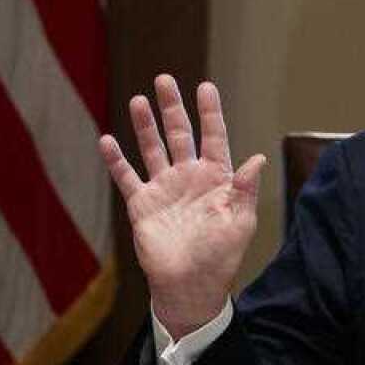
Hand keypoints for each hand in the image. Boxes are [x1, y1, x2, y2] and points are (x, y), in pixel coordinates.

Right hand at [98, 75, 266, 338]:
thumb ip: (245, 189)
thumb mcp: (240, 222)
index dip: (210, 113)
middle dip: (172, 108)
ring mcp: (164, 188)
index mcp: (216, 178)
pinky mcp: (142, 205)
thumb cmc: (221, 256)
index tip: (206, 87)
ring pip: (152, 149)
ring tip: (138, 100)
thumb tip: (257, 158)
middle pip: (179, 134)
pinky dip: (116, 160)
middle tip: (164, 79)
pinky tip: (107, 140)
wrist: (191, 286)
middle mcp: (189, 177)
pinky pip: (127, 177)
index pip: (214, 137)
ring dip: (145, 125)